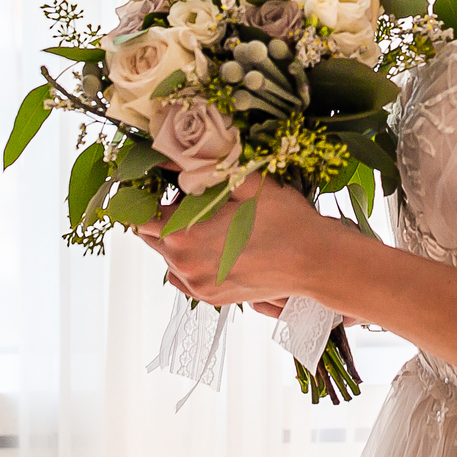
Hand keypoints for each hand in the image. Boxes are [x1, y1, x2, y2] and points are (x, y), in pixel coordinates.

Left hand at [133, 170, 325, 305]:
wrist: (314, 261)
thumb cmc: (284, 218)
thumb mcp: (244, 182)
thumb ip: (201, 171)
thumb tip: (167, 158)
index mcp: (185, 236)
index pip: (141, 218)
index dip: (146, 198)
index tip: (159, 186)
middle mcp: (184, 266)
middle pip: (152, 237)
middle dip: (164, 215)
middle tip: (192, 198)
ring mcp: (198, 285)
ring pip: (169, 258)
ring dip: (178, 238)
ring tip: (209, 221)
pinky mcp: (211, 297)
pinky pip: (184, 277)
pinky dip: (190, 260)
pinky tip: (215, 245)